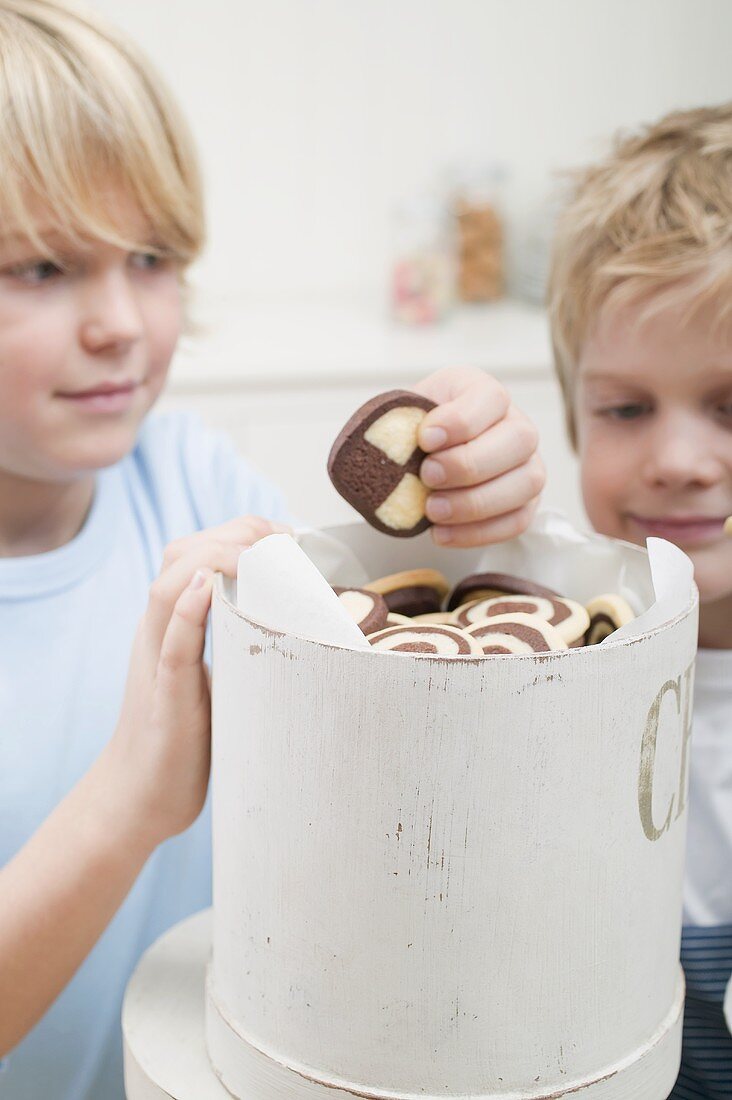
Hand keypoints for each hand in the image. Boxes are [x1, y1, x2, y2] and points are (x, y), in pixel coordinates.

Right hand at [104, 515, 289, 847]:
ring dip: (212, 559)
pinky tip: (208, 587)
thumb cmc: (185, 739)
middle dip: (230, 534)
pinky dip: (187, 611)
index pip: (197, 554)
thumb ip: (236, 644)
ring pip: (169, 589)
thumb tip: (292, 625)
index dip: (238, 533)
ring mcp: (158, 661)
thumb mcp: (217, 678)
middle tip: (277, 538)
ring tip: (249, 552)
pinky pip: (171, 644)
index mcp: (173, 625)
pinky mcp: (165, 696)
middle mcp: (159, 632)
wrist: (140, 797)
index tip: (283, 536)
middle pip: (181, 556)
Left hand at [412, 366, 544, 547]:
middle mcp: (517, 425)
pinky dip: (479, 532)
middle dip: (469, 463)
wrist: (422, 461)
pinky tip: (442, 533)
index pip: (491, 398)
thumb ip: (399, 425)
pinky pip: (517, 521)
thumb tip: (388, 448)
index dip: (460, 421)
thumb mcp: (404, 416)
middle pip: (520, 439)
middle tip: (428, 476)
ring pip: (527, 482)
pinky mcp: (526, 502)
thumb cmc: (415, 434)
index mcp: (484, 393)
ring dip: (476, 502)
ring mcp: (529, 465)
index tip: (425, 439)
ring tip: (433, 510)